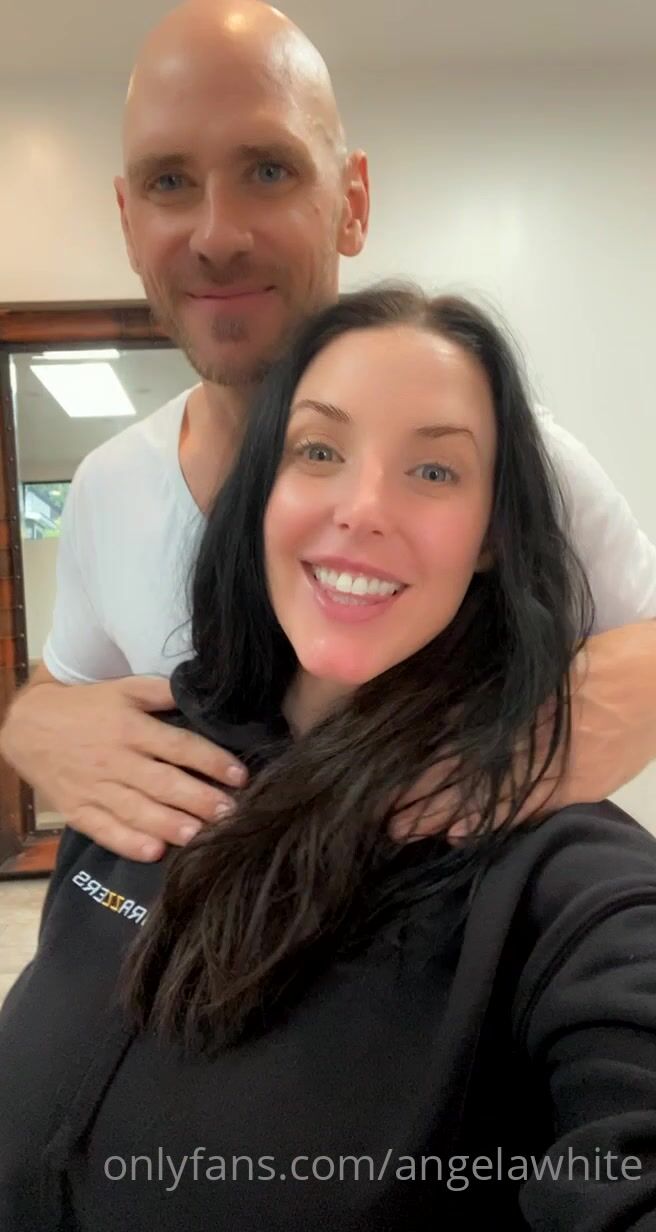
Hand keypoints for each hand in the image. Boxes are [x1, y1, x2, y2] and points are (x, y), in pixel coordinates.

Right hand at [1, 676, 247, 860]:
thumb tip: (201, 694)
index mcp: (130, 727)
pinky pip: (105, 830)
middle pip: (164, 783)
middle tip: (231, 813)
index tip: (240, 775)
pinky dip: (128, 843)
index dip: (212, 761)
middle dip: (200, 799)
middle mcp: (115, 759)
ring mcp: (95, 788)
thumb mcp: (124, 689)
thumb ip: (162, 692)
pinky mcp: (78, 810)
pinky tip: (154, 851)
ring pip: (138, 810)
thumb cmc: (86, 707)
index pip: (179, 746)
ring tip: (201, 836)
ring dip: (171, 825)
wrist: (28, 727)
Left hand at [390, 621, 655, 841]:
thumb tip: (448, 704)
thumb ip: (497, 684)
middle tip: (382, 815)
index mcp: (520, 709)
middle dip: (422, 796)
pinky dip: (493, 822)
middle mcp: (532, 744)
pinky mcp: (580, 786)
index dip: (420, 764)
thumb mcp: (546, 661)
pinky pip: (530, 809)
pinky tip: (461, 834)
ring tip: (406, 829)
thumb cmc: (604, 656)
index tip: (384, 777)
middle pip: (465, 775)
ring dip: (447, 813)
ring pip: (490, 797)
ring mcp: (558, 771)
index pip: (456, 742)